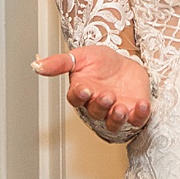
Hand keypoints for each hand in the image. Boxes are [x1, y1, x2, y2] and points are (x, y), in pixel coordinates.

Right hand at [33, 46, 151, 138]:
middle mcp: (98, 105)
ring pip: (113, 123)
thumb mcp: (81, 56)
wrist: (126, 63)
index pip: (77, 99)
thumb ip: (59, 62)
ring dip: (117, 118)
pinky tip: (142, 104)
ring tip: (121, 108)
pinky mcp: (135, 113)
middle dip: (101, 105)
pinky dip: (141, 115)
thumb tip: (37, 65)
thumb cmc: (102, 62)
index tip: (85, 89)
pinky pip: (137, 120)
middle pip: (96, 111)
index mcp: (82, 92)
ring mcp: (116, 111)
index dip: (80, 95)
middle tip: (107, 95)